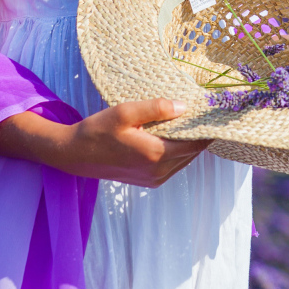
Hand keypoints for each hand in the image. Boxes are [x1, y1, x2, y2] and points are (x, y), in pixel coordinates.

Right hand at [55, 99, 212, 187]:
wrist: (74, 155)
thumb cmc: (97, 131)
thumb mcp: (125, 112)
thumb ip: (156, 108)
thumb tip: (184, 107)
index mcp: (155, 154)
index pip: (196, 144)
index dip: (207, 129)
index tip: (213, 113)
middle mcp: (159, 171)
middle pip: (193, 153)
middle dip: (199, 135)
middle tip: (202, 114)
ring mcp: (154, 179)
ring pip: (184, 160)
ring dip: (189, 144)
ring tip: (188, 122)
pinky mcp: (149, 181)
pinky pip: (173, 166)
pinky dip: (178, 152)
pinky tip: (172, 135)